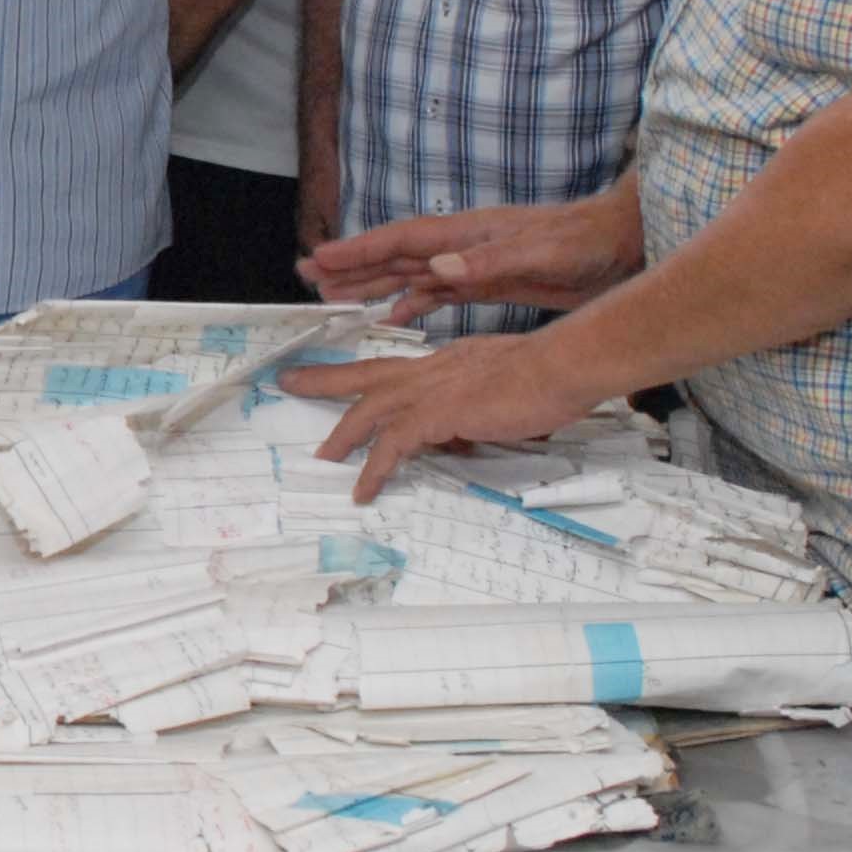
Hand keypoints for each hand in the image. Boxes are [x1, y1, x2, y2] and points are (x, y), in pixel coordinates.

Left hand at [280, 330, 610, 501]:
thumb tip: (459, 437)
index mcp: (446, 362)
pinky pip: (393, 444)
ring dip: (342, 434)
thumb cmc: (547, 379)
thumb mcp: (500, 391)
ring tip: (323, 458)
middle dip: (324, 379)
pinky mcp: (438, 414)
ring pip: (369, 409)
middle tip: (289, 381)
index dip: (367, 374)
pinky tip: (363, 489)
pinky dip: (374, 468)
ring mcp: (432, 389)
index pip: (396, 367)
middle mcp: (431, 370)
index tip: (342, 376)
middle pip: (366, 374)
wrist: (562, 368)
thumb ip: (474, 410)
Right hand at [298, 188, 643, 325]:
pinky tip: (392, 317)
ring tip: (333, 295)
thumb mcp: (541, 255)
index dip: (358, 250)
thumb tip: (433, 268)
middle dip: (351, 265)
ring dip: (372, 285)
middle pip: (394, 255)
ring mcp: (474, 263)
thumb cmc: (588, 244)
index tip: (319, 258)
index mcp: (467, 235)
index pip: (401, 240)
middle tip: (307, 274)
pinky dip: (411, 305)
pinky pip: (438, 294)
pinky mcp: (490, 282)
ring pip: (409, 274)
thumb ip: (488, 263)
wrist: (625, 242)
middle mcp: (462, 246)